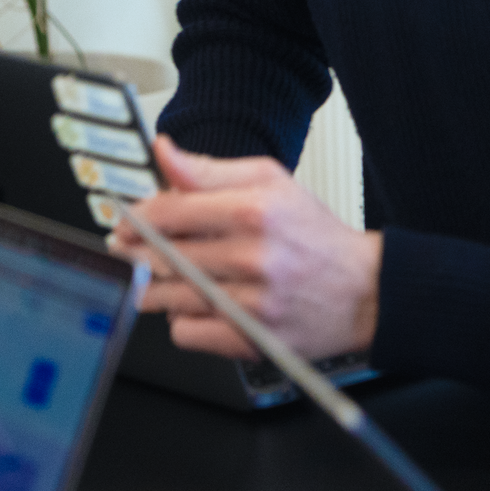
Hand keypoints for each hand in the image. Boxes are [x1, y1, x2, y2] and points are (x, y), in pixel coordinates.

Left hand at [110, 135, 382, 360]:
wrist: (366, 291)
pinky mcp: (255, 340)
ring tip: (147, 279)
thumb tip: (163, 150)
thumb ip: (209, 170)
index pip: (171, 212)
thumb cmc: (314, 235)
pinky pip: (189, 334)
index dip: (136, 216)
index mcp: (255, 211)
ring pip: (171, 297)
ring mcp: (255, 303)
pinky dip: (180, 322)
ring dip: (150, 288)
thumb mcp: (269, 182)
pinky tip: (189, 308)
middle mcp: (254, 257)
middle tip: (123, 251)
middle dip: (134, 253)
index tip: (123, 221)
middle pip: (165, 256)